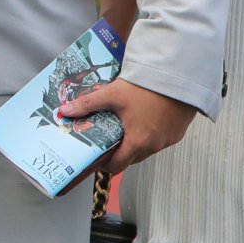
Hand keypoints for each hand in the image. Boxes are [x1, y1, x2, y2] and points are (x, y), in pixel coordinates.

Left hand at [57, 78, 197, 174]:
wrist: (178, 77)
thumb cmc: (146, 87)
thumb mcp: (112, 94)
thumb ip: (88, 104)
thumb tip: (65, 111)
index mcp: (138, 142)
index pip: (119, 165)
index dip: (105, 165)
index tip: (97, 160)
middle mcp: (155, 145)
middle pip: (133, 158)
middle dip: (120, 152)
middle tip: (108, 140)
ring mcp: (169, 139)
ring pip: (148, 149)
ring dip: (136, 143)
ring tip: (125, 128)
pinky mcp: (178, 131)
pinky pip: (162, 139)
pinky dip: (152, 134)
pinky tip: (144, 120)